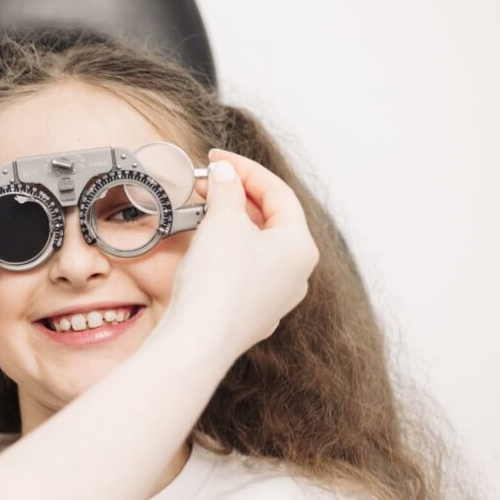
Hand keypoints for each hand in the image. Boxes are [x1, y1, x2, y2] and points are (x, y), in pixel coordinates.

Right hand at [165, 148, 319, 358]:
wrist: (199, 340)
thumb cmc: (219, 283)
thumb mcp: (223, 221)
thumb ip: (227, 190)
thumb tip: (226, 173)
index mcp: (300, 247)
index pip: (279, 193)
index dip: (246, 169)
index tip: (216, 158)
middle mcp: (296, 275)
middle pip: (271, 220)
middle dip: (238, 196)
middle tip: (207, 181)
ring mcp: (275, 299)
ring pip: (257, 248)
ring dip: (232, 223)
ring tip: (204, 210)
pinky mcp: (251, 316)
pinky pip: (244, 273)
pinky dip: (227, 252)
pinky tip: (206, 248)